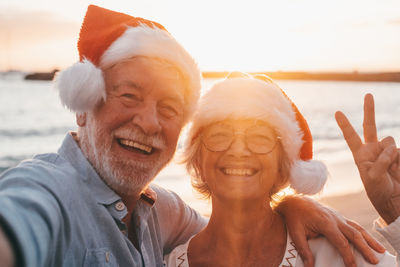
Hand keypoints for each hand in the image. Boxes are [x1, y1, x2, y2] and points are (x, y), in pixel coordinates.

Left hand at [276, 195, 384, 266]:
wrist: (294, 200)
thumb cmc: (294, 217)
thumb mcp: (296, 233)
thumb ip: (304, 249)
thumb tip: (309, 266)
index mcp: (325, 223)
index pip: (341, 242)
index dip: (348, 255)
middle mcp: (335, 218)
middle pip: (354, 234)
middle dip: (365, 248)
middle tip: (374, 261)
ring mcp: (338, 216)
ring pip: (357, 228)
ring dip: (369, 239)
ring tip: (381, 250)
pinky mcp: (338, 216)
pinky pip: (353, 224)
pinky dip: (362, 233)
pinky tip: (368, 240)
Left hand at [336, 93, 399, 223]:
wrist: (393, 198)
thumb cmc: (377, 189)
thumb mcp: (372, 177)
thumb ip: (380, 161)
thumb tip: (391, 149)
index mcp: (360, 154)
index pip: (351, 136)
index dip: (345, 124)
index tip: (337, 112)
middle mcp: (372, 149)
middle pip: (370, 126)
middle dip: (369, 110)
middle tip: (368, 94)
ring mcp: (386, 150)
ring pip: (389, 141)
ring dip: (388, 155)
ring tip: (387, 169)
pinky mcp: (398, 154)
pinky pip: (399, 151)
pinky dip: (397, 161)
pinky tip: (395, 170)